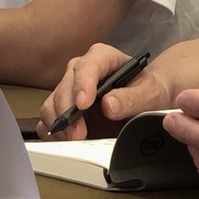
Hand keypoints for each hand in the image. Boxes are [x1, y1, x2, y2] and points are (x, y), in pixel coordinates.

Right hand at [38, 43, 172, 139]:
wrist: (149, 99)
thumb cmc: (150, 90)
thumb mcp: (150, 93)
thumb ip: (132, 98)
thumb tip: (108, 105)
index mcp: (103, 58)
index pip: (87, 67)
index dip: (82, 85)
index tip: (83, 104)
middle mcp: (82, 71)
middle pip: (64, 88)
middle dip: (68, 113)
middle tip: (79, 135)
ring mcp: (71, 90)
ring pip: (52, 105)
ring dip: (60, 125)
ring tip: (76, 140)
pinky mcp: (65, 109)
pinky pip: (48, 120)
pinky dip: (54, 133)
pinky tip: (68, 141)